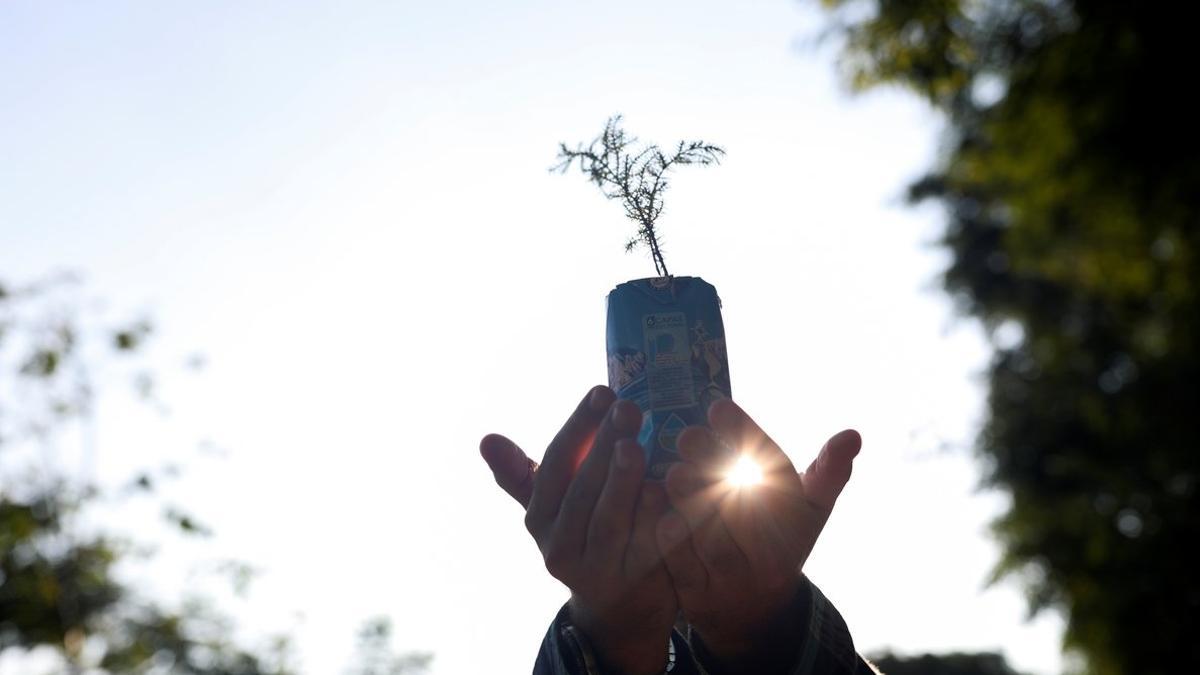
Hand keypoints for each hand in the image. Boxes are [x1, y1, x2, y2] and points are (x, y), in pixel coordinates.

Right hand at [480, 386, 677, 674]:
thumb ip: (523, 474)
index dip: (578, 428)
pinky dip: (655, 520)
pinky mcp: (634, 586)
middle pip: (582, 492)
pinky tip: (667, 490)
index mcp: (540, 519)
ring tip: (638, 445)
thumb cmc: (588, 538)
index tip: (603, 391)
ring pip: (609, 522)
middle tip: (628, 408)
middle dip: (604, 447)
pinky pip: (645, 550)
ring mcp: (597, 571)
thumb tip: (485, 438)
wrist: (622, 611)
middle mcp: (561, 547)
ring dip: (623, 482)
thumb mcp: (554, 510)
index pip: (556, 466)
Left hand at [655, 399, 859, 671]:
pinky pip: (678, 564)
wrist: (755, 616)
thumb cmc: (780, 542)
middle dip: (712, 466)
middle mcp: (769, 559)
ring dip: (686, 501)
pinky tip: (649, 501)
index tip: (718, 405)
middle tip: (685, 434)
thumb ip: (828, 473)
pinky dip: (664, 532)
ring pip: (708, 539)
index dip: (747, 438)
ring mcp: (733, 581)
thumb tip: (853, 435)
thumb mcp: (810, 513)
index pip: (776, 475)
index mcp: (798, 527)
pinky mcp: (698, 597)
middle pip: (742, 508)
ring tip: (670, 468)